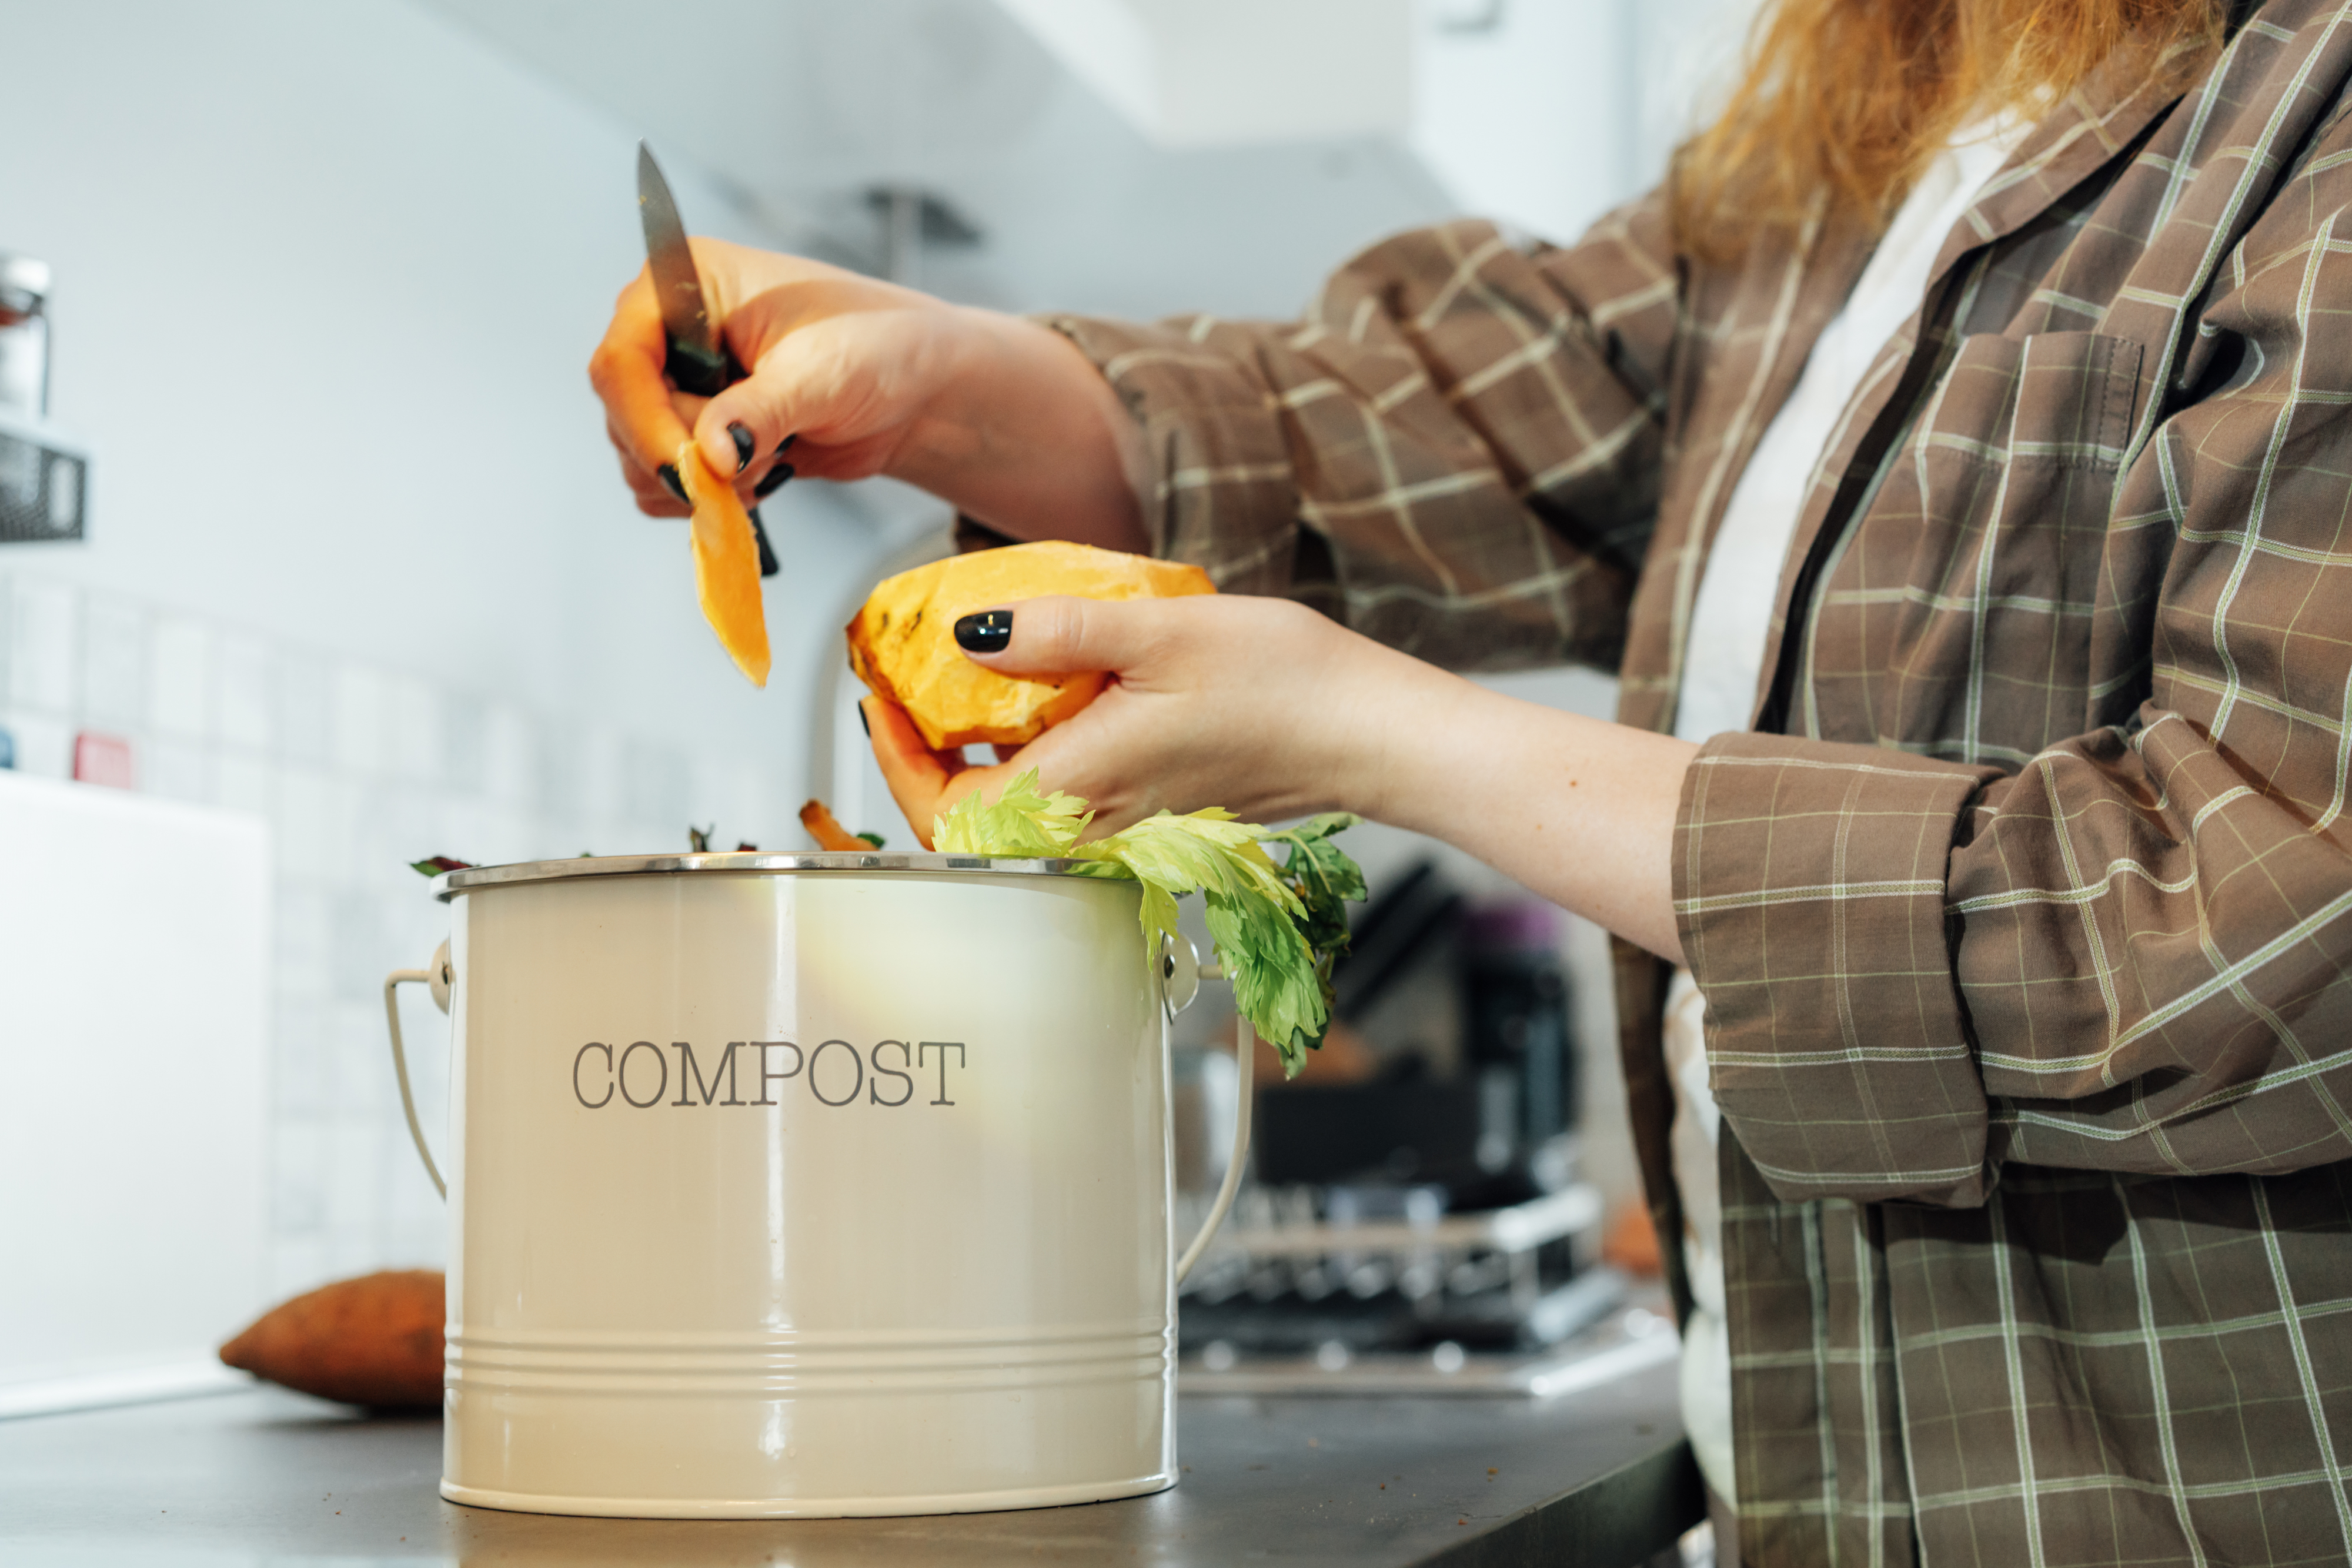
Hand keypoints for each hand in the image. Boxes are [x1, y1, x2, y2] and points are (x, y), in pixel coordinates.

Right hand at [587, 238, 1147, 548]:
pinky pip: (672, 484)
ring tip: (779, 457)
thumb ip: (758, 413)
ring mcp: (681, 385)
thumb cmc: (881, 347)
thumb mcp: (820, 374)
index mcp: (684, 282)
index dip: (642, 421)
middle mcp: (670, 331)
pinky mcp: (700, 433)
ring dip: (706, 481)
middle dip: (687, 456)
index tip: (686, 467)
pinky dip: (715, 497)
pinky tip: (772, 472)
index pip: (622, 359)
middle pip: (625, 416)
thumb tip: (707, 456)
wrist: (920, 388)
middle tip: (763, 459)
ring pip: (642, 458)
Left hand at [865, 593, 1405, 843]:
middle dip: (927, 761)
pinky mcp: (1157, 811)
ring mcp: (1129, 823)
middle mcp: (1099, 821)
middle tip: (908, 690)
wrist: (1370, 732)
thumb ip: (1056, 632)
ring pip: (1018, 815)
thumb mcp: (1159, 628)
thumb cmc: (1286, 686)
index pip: (950, 814)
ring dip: (978, 762)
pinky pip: (1068, 801)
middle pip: (974, 823)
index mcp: (1085, 784)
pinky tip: (1046, 701)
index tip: (881, 704)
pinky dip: (1033, 760)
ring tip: (964, 688)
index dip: (900, 766)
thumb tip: (968, 634)